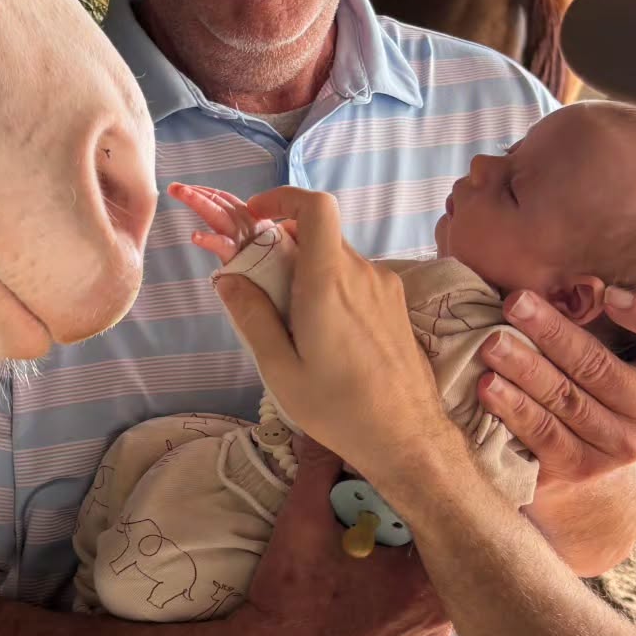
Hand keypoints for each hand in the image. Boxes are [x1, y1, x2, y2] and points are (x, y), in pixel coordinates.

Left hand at [168, 181, 273, 264]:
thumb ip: (254, 232)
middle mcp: (250, 225)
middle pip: (221, 203)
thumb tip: (245, 225)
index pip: (228, 201)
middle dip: (197, 193)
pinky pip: (224, 246)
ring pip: (219, 215)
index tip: (190, 189)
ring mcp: (245, 240)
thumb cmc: (277, 267)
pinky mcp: (241, 257)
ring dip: (198, 202)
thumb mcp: (269, 243)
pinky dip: (209, 240)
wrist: (286, 285)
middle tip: (174, 187)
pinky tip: (194, 236)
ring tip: (179, 193)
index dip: (208, 192)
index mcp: (254, 221)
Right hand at [212, 187, 453, 482]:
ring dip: (305, 272)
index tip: (256, 217)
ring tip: (289, 322)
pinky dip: (328, 288)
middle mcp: (361, 274)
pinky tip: (321, 333)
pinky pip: (353, 279)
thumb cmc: (339, 409)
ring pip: (334, 259)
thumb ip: (252, 316)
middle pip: (317, 234)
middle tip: (257, 285)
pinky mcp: (395, 304)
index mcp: (329, 283)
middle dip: (281, 247)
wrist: (407, 437)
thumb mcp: (280, 369)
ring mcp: (384, 287)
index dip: (283, 198)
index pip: (315, 207)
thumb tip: (227, 277)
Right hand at [225, 438, 450, 635]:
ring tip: (367, 559)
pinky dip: (397, 605)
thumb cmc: (291, 600)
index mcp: (425, 583)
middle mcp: (439, 621)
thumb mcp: (301, 522)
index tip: (394, 491)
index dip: (418, 503)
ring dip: (403, 573)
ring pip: (427, 592)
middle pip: (437, 559)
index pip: (442, 526)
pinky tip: (363, 597)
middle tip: (375, 519)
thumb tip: (322, 426)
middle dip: (409, 535)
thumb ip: (318, 468)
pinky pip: (415, 622)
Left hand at [477, 287, 635, 487]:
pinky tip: (488, 386)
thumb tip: (564, 280)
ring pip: (566, 399)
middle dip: (551, 331)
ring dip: (524, 368)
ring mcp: (620, 445)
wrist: (580, 455)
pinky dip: (514, 407)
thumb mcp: (609, 345)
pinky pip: (544, 433)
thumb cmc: (590, 378)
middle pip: (599, 366)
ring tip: (492, 344)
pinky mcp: (581, 467)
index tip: (610, 295)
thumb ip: (598, 316)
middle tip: (515, 303)